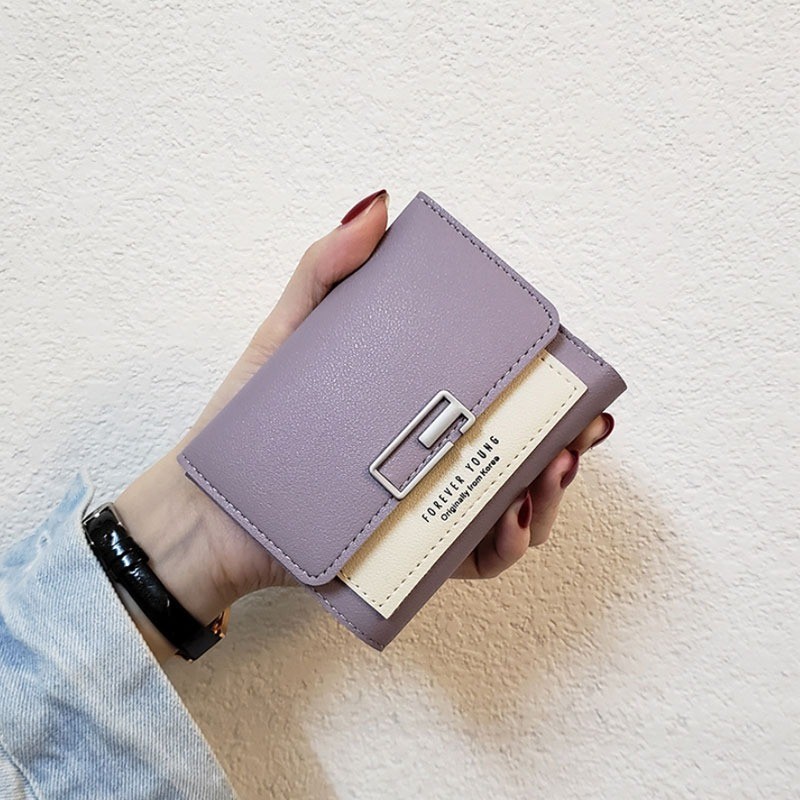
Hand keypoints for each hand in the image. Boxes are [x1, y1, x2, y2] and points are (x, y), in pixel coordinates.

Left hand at [114, 189, 613, 659]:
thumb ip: (326, 270)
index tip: (574, 384)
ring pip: (510, 511)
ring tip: (542, 474)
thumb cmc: (247, 420)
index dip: (552, 393)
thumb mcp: (289, 333)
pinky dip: (501, 547)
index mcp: (420, 406)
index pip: (502, 398)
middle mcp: (433, 458)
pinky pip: (469, 559)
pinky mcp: (405, 556)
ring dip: (545, 499)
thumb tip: (378, 204)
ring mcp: (423, 508)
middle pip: (520, 455)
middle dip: (563, 448)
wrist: (205, 506)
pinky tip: (504, 521)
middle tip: (571, 438)